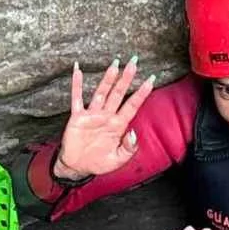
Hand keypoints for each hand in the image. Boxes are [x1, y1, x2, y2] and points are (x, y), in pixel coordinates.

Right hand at [55, 57, 152, 179]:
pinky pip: (77, 98)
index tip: (151, 80)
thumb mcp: (118, 160)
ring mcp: (92, 115)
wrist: (78, 167)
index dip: (142, 93)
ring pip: (102, 92)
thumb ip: (128, 148)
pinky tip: (77, 70)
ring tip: (115, 64)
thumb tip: (133, 133)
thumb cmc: (99, 162)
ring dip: (108, 79)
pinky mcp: (78, 117)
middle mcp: (107, 116)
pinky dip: (76, 85)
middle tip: (134, 62)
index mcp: (118, 126)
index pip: (132, 105)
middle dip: (126, 78)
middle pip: (119, 93)